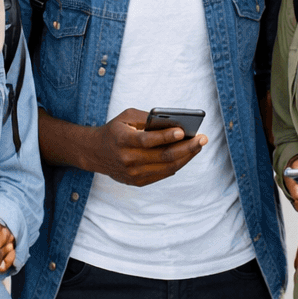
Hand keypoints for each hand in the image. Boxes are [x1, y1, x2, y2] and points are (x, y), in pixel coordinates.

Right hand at [87, 109, 206, 186]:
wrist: (95, 152)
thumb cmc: (115, 130)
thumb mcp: (126, 117)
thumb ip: (147, 118)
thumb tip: (173, 124)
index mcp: (123, 140)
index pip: (147, 140)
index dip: (166, 136)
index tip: (183, 131)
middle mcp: (128, 159)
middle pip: (163, 156)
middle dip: (186, 147)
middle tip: (202, 139)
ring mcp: (133, 173)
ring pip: (167, 167)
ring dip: (186, 157)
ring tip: (198, 146)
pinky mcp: (137, 181)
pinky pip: (163, 174)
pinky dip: (177, 164)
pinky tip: (187, 155)